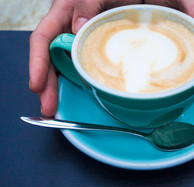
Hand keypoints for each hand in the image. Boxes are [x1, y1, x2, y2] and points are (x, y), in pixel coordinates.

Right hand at [29, 0, 141, 116]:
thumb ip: (87, 3)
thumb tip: (76, 28)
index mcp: (65, 14)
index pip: (43, 39)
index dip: (37, 63)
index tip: (37, 84)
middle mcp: (70, 31)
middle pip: (52, 61)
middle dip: (47, 86)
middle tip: (48, 108)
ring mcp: (83, 44)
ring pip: (67, 68)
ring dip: (62, 90)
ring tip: (58, 110)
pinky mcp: (97, 53)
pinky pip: (86, 70)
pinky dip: (82, 85)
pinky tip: (82, 98)